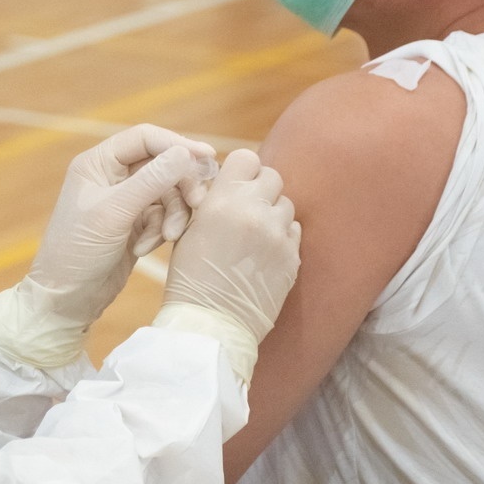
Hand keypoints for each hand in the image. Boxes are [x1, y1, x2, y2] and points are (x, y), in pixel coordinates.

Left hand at [0, 124, 215, 367]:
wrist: (67, 299)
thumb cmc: (77, 252)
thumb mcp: (114, 213)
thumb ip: (151, 181)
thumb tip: (185, 153)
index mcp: (98, 163)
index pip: (145, 138)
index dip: (177, 144)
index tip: (207, 158)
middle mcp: (112, 176)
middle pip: (162, 164)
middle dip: (180, 185)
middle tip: (197, 203)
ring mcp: (124, 201)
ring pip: (167, 192)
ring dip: (173, 213)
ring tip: (168, 235)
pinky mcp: (135, 224)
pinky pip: (163, 215)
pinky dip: (161, 230)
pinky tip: (146, 249)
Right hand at [153, 149, 300, 383]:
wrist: (211, 325)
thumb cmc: (190, 278)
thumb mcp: (188, 229)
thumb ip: (212, 201)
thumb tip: (229, 183)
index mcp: (221, 201)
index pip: (247, 158)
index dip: (241, 170)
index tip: (235, 185)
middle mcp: (254, 211)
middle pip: (272, 176)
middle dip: (260, 189)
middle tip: (246, 209)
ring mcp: (277, 235)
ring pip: (286, 204)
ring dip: (273, 213)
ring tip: (255, 236)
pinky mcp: (293, 257)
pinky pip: (294, 231)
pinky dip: (282, 237)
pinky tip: (264, 254)